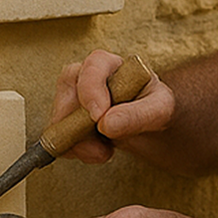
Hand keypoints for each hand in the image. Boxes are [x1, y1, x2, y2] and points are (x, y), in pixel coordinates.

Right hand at [52, 50, 175, 163]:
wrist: (149, 125)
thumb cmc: (155, 107)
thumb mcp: (159, 109)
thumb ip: (137, 114)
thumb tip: (107, 123)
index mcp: (110, 64)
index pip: (93, 67)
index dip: (91, 91)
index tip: (98, 117)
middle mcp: (86, 76)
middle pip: (67, 91)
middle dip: (78, 123)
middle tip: (99, 146)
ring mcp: (72, 98)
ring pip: (59, 117)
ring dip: (78, 142)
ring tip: (104, 152)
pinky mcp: (66, 120)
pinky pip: (58, 136)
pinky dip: (74, 150)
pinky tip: (96, 152)